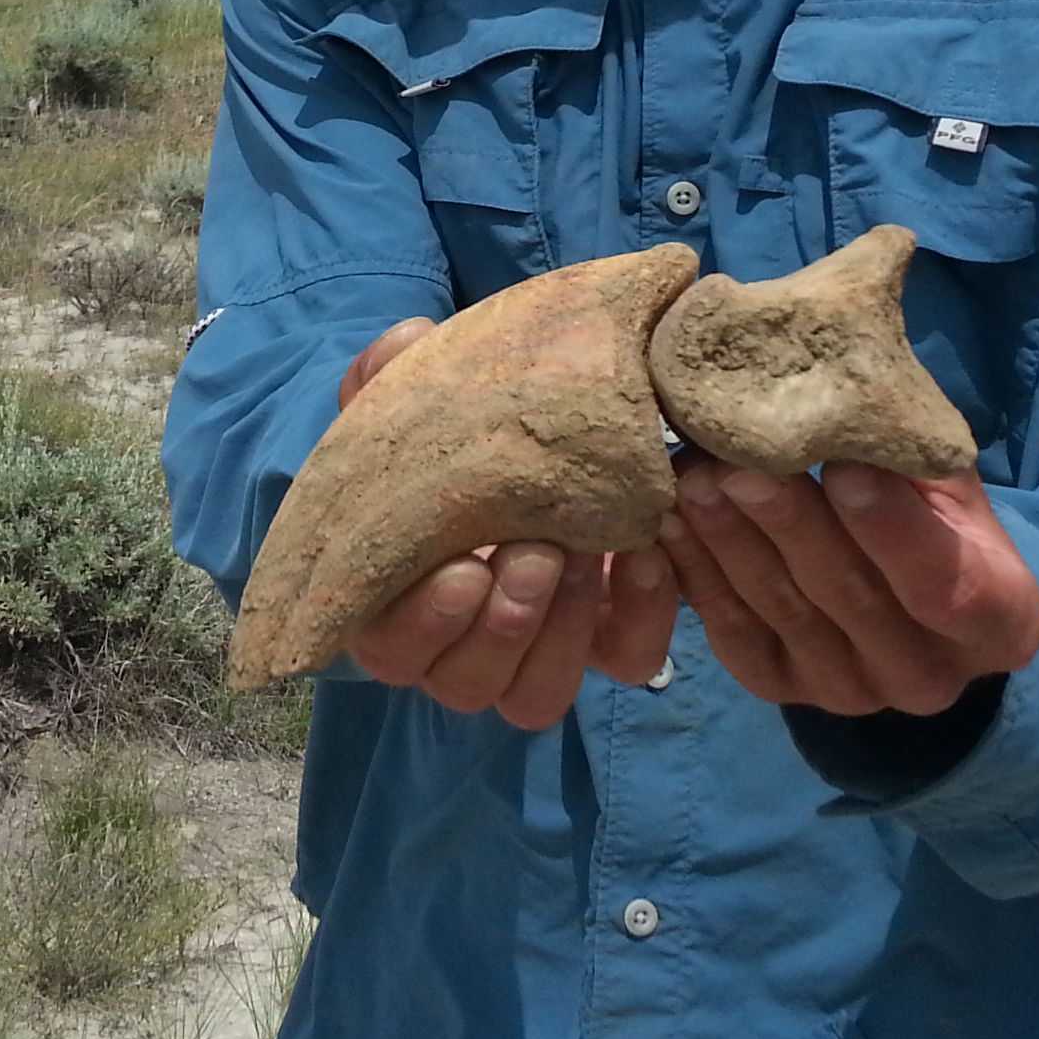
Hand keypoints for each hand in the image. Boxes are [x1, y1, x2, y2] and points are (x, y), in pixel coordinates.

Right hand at [329, 318, 684, 729]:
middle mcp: (460, 650)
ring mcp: (536, 653)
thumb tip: (408, 343)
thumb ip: (393, 371)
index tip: (465, 565)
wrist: (545, 428)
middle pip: (467, 684)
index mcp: (396, 604)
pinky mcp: (608, 641)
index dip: (426, 622)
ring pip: (537, 695)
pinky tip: (645, 558)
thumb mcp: (416, 393)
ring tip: (583, 552)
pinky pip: (626, 661)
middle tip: (536, 551)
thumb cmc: (457, 429)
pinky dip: (640, 620)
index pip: (393, 651)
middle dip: (504, 624)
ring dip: (560, 631)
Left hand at [655, 455, 1038, 716]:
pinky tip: (668, 523)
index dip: (892, 529)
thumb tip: (848, 382)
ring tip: (691, 476)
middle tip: (736, 459)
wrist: (906, 587)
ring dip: (730, 542)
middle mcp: (928, 676)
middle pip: (852, 598)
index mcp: (999, 623)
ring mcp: (851, 691)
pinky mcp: (783, 691)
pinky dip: (698, 576)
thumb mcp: (947, 478)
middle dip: (789, 524)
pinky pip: (734, 636)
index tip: (844, 464)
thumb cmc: (934, 512)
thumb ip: (910, 453)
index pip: (945, 585)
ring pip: (785, 614)